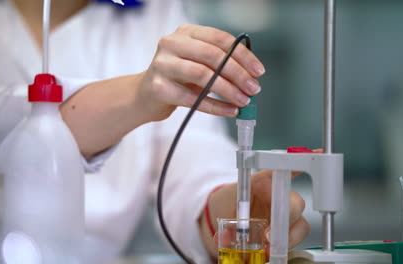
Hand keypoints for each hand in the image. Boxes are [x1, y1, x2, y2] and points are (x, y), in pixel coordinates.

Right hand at [136, 24, 264, 121]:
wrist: (144, 95)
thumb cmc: (177, 78)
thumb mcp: (196, 62)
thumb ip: (219, 62)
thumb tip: (251, 76)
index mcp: (185, 32)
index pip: (220, 39)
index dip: (243, 55)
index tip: (258, 71)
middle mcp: (172, 43)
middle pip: (212, 56)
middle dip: (238, 74)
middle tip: (253, 88)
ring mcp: (162, 65)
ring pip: (203, 75)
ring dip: (228, 90)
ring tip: (243, 101)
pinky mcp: (158, 88)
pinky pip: (193, 99)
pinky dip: (215, 106)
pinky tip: (230, 110)